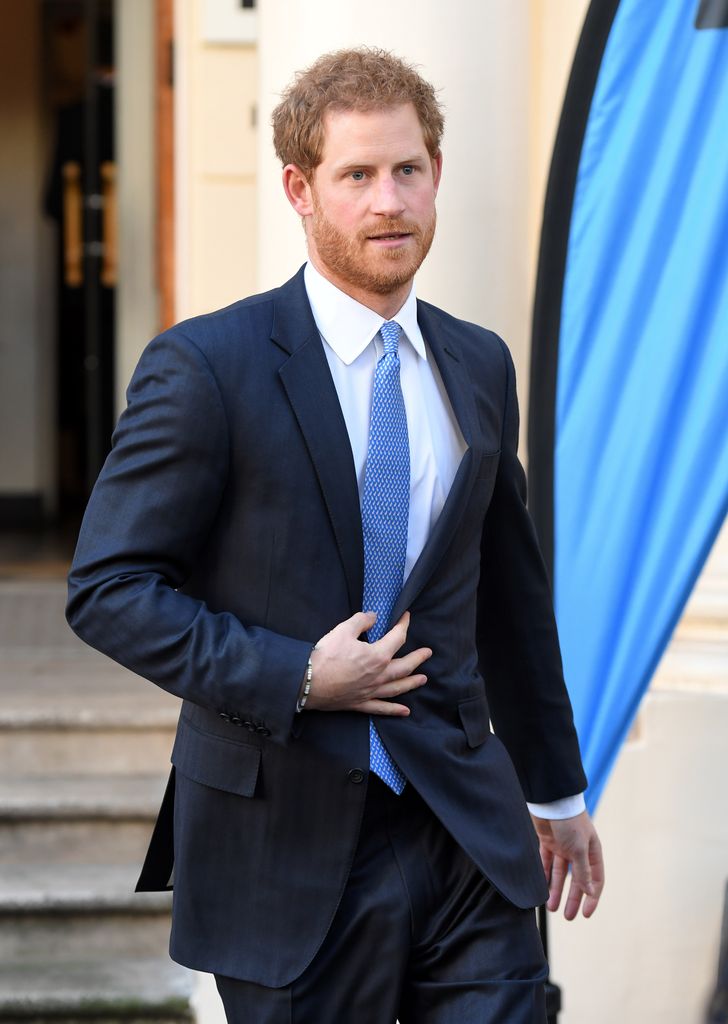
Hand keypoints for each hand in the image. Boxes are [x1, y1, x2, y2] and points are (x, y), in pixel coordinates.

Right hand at [306, 610, 430, 714]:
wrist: (308, 682)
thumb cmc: (325, 656)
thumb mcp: (343, 630)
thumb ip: (361, 621)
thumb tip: (372, 616)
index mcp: (377, 656)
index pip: (397, 638)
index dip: (403, 625)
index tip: (406, 617)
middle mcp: (379, 676)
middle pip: (404, 666)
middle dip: (417, 658)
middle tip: (428, 653)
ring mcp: (371, 691)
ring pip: (397, 688)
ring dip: (412, 683)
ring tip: (423, 679)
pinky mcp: (360, 703)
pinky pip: (381, 708)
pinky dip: (394, 710)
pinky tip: (404, 711)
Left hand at [531, 810, 603, 919]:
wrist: (550, 800)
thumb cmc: (569, 822)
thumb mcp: (579, 849)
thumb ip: (583, 871)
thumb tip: (590, 892)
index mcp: (592, 851)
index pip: (595, 879)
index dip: (592, 897)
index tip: (586, 914)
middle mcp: (578, 850)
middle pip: (576, 880)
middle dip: (572, 898)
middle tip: (568, 917)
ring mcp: (562, 846)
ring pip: (559, 874)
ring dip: (556, 890)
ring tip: (551, 907)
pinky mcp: (547, 842)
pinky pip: (545, 863)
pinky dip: (543, 876)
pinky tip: (540, 889)